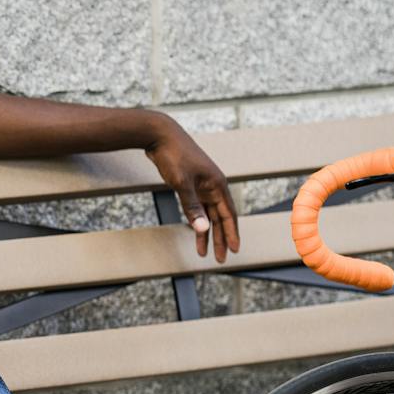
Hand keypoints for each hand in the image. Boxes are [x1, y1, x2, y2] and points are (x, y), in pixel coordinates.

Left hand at [147, 118, 239, 262]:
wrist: (160, 135)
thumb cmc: (173, 155)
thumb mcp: (181, 183)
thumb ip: (192, 207)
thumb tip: (203, 229)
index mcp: (217, 185)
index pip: (229, 215)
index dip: (232, 234)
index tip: (234, 251)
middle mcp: (213, 186)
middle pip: (220, 218)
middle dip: (220, 239)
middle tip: (219, 259)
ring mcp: (202, 186)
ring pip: (208, 215)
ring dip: (207, 233)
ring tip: (204, 252)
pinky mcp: (190, 185)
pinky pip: (197, 208)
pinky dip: (196, 221)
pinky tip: (196, 231)